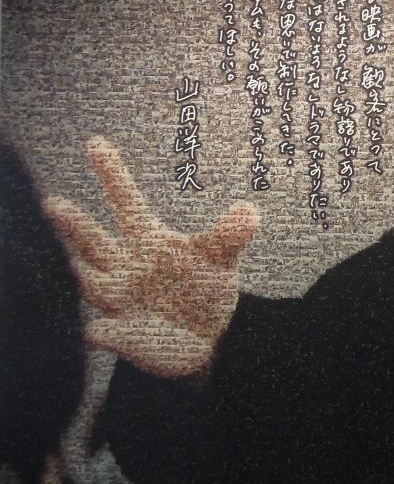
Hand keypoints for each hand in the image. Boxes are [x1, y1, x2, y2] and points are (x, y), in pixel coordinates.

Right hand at [43, 137, 258, 378]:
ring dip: (81, 273)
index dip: (112, 174)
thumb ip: (230, 236)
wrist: (205, 341)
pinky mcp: (120, 334)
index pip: (126, 202)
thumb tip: (250, 211)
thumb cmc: (204, 292)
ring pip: (88, 282)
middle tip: (52, 204)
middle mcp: (125, 266)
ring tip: (65, 262)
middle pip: (93, 241)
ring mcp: (119, 300)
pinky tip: (97, 331)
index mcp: (148, 242)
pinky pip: (103, 331)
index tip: (96, 142)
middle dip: (74, 225)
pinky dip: (101, 330)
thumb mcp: (220, 260)